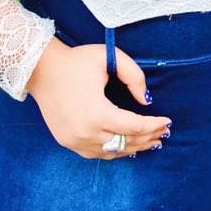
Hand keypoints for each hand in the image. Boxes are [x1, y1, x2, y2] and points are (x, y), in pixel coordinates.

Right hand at [25, 36, 170, 159]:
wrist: (42, 69)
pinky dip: (114, 151)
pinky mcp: (66, 141)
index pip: (134, 126)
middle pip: (125, 142)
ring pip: (111, 152)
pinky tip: (126, 146)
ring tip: (151, 141)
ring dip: (133, 147)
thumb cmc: (77, 61)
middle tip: (164, 133)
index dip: (154, 125)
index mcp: (97, 112)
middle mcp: (85, 132)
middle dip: (148, 138)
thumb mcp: (110, 57)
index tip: (168, 122)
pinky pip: (96, 153)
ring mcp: (74, 140)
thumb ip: (134, 76)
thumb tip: (145, 100)